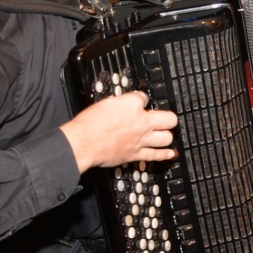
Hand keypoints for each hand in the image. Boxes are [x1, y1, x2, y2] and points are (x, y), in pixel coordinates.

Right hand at [60, 90, 178, 173]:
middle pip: (169, 118)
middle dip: (167, 118)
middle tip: (163, 119)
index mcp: (132, 104)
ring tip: (164, 135)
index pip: (145, 98)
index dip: (142, 101)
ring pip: (167, 137)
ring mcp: (141, 139)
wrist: (82, 142)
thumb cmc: (88, 124)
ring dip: (166, 135)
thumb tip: (125, 106)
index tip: (140, 104)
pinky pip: (156, 155)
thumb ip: (119, 104)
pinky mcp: (136, 154)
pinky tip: (170, 154)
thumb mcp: (104, 103)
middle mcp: (141, 121)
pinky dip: (165, 155)